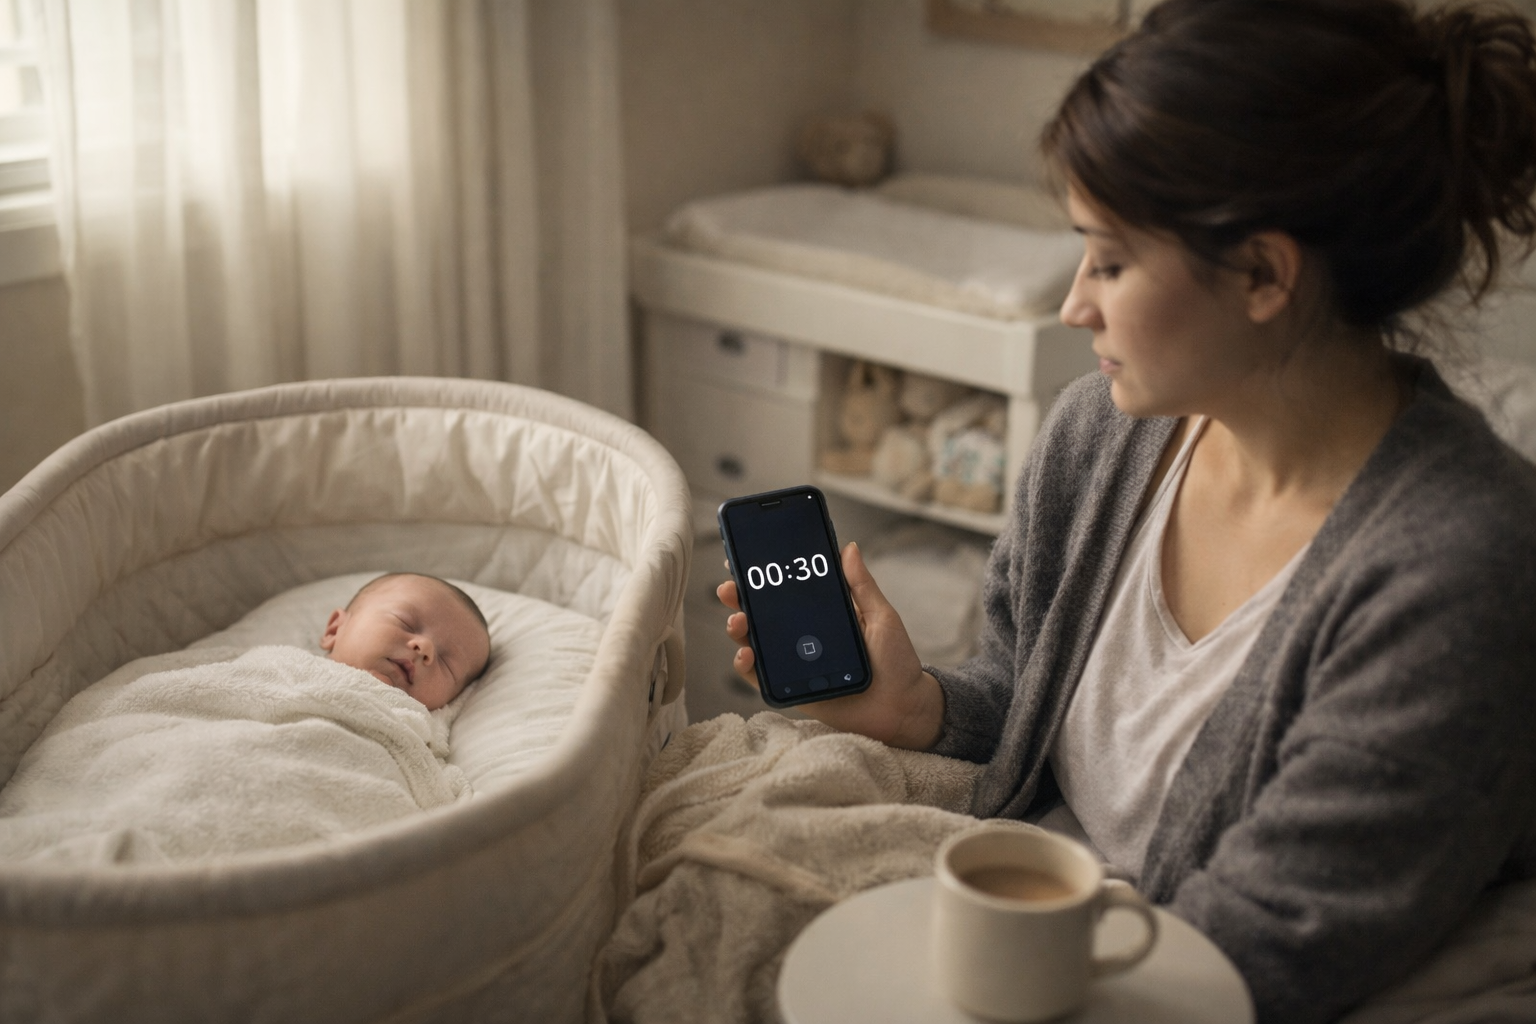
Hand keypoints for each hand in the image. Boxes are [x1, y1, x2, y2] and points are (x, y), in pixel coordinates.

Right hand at [716, 541, 944, 749]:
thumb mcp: (881, 617)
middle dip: (740, 597)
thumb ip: (862, 586)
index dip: (762, 575)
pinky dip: (745, 665)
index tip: (744, 560)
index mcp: (823, 613)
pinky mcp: (791, 687)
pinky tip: (746, 653)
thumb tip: (849, 547)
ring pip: (754, 640)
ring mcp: (794, 661)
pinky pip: (760, 676)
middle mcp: (803, 634)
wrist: (902, 708)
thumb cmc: (896, 662)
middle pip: (762, 612)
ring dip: (738, 628)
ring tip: (738, 621)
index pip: (786, 589)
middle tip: (730, 589)